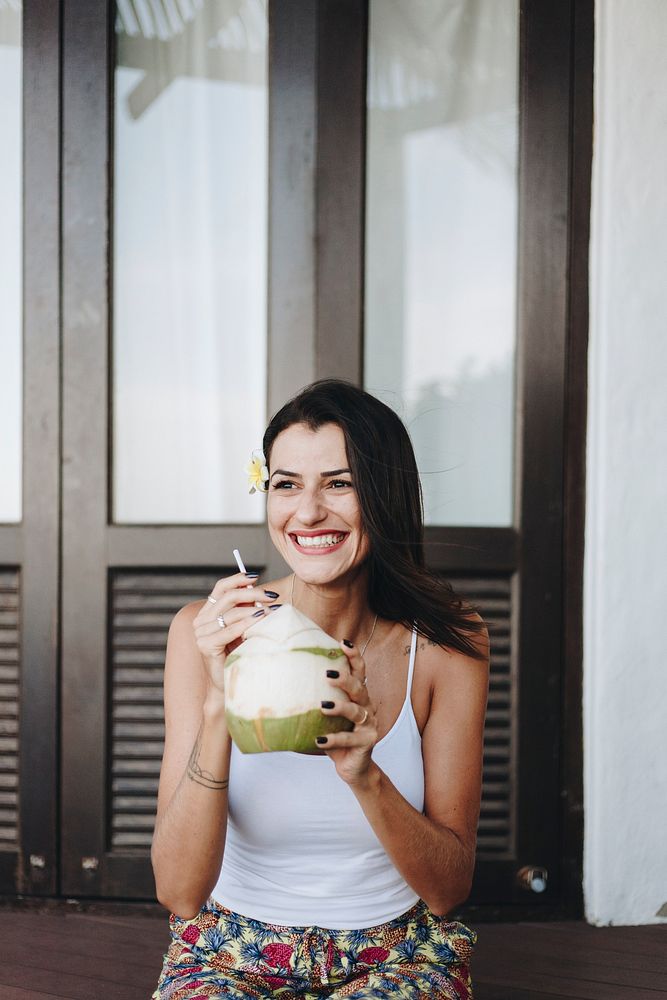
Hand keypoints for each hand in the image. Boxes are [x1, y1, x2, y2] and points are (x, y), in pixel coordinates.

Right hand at [192, 572, 276, 703]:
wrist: (229, 683)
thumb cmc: (239, 654)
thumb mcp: (243, 628)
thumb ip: (246, 610)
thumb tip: (262, 593)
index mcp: (207, 613)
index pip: (220, 588)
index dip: (237, 579)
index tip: (255, 576)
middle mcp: (200, 621)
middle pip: (227, 597)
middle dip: (252, 593)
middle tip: (272, 595)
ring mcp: (200, 634)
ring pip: (230, 613)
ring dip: (254, 609)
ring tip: (273, 610)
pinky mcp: (205, 646)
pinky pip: (229, 630)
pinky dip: (247, 623)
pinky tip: (261, 620)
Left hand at [318, 640, 377, 784]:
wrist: (353, 767)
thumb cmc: (336, 736)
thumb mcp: (327, 717)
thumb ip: (316, 700)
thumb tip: (283, 684)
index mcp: (358, 696)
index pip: (360, 671)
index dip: (354, 656)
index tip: (343, 643)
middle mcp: (367, 706)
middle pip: (359, 687)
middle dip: (345, 679)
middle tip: (327, 674)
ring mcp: (369, 724)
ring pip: (356, 711)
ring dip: (340, 707)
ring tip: (322, 706)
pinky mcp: (366, 742)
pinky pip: (348, 738)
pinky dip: (333, 739)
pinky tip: (319, 740)